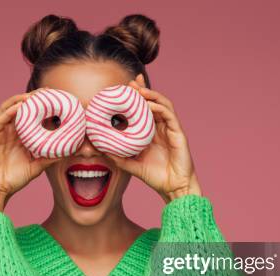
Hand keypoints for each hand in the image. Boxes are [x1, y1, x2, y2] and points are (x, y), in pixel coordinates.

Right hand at [0, 91, 56, 210]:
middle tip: (48, 91)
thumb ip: (50, 157)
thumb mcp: (37, 166)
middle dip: (33, 97)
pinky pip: (1, 118)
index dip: (42, 106)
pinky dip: (11, 110)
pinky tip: (21, 106)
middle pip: (20, 106)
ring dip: (21, 99)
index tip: (57, 99)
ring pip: (9, 107)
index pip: (31, 115)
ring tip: (34, 96)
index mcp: (20, 135)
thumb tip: (68, 151)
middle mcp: (9, 130)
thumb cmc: (15, 179)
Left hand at [106, 81, 201, 202]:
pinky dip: (159, 107)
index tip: (124, 89)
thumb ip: (119, 157)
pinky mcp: (179, 133)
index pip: (144, 110)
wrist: (173, 188)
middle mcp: (162, 128)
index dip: (136, 98)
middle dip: (143, 90)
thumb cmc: (156, 177)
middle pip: (153, 102)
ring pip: (162, 104)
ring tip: (138, 89)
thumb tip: (101, 150)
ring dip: (151, 94)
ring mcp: (171, 129)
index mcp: (152, 133)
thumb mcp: (132, 165)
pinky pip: (169, 114)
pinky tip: (149, 104)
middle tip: (130, 82)